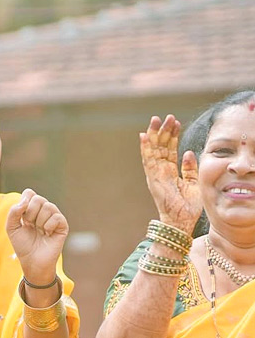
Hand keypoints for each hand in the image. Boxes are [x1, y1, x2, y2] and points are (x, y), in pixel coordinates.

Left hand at [5, 189, 67, 284]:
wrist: (32, 261)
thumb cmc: (22, 245)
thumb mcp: (11, 227)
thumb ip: (14, 211)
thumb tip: (25, 200)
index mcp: (31, 209)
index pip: (29, 193)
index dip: (24, 203)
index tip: (22, 218)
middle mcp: (44, 211)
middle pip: (38, 198)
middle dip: (30, 214)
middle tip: (29, 226)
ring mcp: (54, 217)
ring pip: (48, 206)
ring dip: (39, 222)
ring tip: (39, 231)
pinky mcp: (63, 226)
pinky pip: (56, 217)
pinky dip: (48, 226)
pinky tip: (47, 234)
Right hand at [140, 115, 201, 233]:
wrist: (182, 221)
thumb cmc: (189, 206)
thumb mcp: (194, 182)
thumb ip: (190, 168)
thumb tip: (187, 152)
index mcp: (170, 171)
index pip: (170, 149)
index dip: (172, 136)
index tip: (176, 123)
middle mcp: (161, 171)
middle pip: (160, 146)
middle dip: (163, 131)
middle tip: (167, 117)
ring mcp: (155, 174)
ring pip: (153, 150)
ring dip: (154, 134)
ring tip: (156, 119)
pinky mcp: (152, 178)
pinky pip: (147, 160)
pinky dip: (145, 148)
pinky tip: (144, 136)